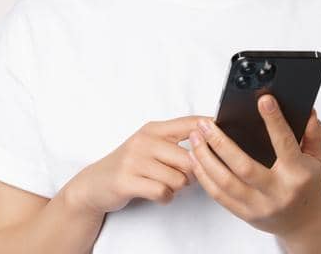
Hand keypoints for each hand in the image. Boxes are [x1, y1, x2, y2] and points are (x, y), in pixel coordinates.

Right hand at [59, 116, 203, 214]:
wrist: (95, 184)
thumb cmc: (130, 165)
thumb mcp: (150, 145)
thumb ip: (176, 141)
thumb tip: (211, 141)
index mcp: (154, 129)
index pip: (191, 123)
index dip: (212, 130)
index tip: (226, 137)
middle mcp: (144, 141)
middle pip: (190, 158)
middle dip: (192, 173)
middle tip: (181, 176)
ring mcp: (134, 160)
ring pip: (178, 178)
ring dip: (177, 188)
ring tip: (164, 184)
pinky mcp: (127, 181)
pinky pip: (162, 192)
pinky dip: (165, 197)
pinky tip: (156, 194)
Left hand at [188, 95, 320, 236]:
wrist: (304, 221)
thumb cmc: (308, 184)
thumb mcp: (318, 158)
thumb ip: (314, 134)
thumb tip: (309, 113)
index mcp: (298, 174)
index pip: (285, 144)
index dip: (274, 121)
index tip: (263, 101)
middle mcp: (277, 191)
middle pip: (244, 166)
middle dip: (220, 143)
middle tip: (205, 124)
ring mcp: (259, 205)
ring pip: (225, 182)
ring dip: (205, 158)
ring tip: (195, 138)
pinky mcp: (245, 214)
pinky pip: (219, 195)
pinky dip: (204, 176)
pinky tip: (196, 159)